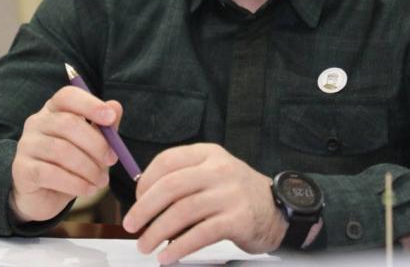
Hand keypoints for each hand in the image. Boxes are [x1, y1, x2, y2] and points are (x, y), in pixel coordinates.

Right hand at [9, 86, 122, 222]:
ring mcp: (26, 145)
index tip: (110, 118)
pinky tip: (88, 190)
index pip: (67, 96)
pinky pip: (51, 173)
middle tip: (112, 160)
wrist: (45, 197)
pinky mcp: (21, 169)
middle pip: (68, 123)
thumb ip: (104, 128)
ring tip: (101, 181)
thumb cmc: (72, 165)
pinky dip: (76, 183)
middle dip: (96, 143)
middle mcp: (36, 122)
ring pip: (62, 150)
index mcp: (54, 110)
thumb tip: (115, 106)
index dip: (90, 104)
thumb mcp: (92, 146)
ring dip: (88, 168)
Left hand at [122, 143, 287, 264]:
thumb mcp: (214, 173)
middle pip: (171, 186)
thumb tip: (144, 201)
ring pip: (182, 211)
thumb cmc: (237, 193)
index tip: (136, 200)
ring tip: (145, 245)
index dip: (145, 182)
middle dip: (144, 208)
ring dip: (157, 231)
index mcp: (208, 154)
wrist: (278, 209)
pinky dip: (179, 247)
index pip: (168, 161)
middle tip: (131, 225)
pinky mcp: (238, 220)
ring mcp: (230, 194)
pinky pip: (200, 234)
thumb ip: (184, 179)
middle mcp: (219, 170)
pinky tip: (168, 256)